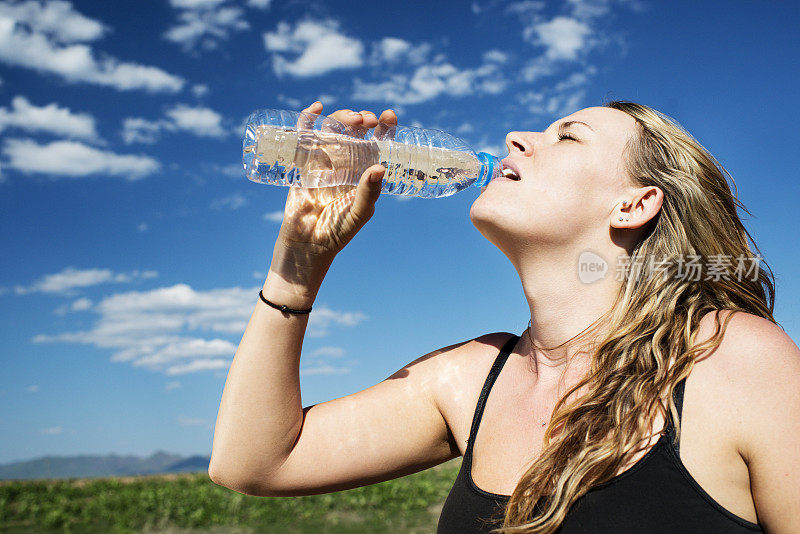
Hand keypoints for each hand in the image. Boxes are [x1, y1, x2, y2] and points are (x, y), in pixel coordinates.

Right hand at [274, 101, 397, 263]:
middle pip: (355, 131)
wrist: (307, 243)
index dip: (384, 128)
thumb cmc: (338, 231)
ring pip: (333, 128)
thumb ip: (369, 192)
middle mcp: (346, 162)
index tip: (389, 115)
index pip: (377, 143)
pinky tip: (316, 108)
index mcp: (364, 172)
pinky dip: (308, 118)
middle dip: (362, 119)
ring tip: (353, 119)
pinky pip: (305, 135)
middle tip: (367, 120)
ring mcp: (324, 160)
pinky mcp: (303, 162)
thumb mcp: (359, 212)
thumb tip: (381, 167)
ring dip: (342, 117)